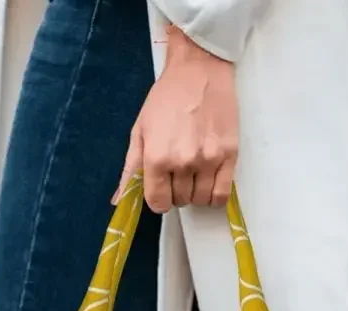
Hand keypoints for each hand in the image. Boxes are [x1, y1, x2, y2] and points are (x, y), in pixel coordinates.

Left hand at [112, 25, 237, 213]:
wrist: (198, 69)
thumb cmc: (166, 97)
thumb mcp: (141, 130)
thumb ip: (131, 168)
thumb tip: (118, 200)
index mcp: (157, 157)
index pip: (158, 203)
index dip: (159, 198)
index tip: (162, 187)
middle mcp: (182, 162)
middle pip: (180, 200)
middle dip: (177, 191)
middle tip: (178, 171)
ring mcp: (208, 160)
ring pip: (200, 199)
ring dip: (195, 192)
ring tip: (194, 172)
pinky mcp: (229, 155)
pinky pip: (221, 194)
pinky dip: (214, 195)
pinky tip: (209, 181)